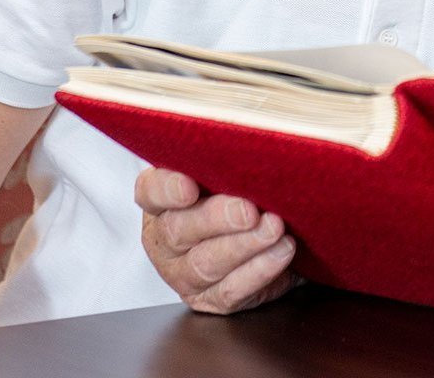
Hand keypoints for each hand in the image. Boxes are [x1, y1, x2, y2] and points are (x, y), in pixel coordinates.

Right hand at [135, 168, 300, 313]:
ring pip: (206, 264)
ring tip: (275, 229)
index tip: (189, 186)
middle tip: (249, 210)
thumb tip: (258, 135)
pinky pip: (231, 291)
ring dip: (244, 245)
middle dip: (216, 219)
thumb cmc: (247, 191)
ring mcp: (185, 274)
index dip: (166, 189)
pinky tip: (282, 252)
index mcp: (163, 201)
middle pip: (179, 230)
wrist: (273, 235)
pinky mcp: (212, 299)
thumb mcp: (234, 170)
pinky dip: (259, 271)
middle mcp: (166, 239)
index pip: (151, 191)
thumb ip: (232, 157)